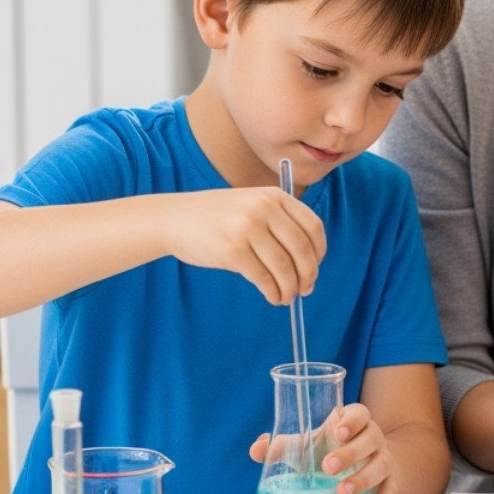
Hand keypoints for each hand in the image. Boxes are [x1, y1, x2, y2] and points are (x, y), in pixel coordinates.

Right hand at [163, 188, 325, 304]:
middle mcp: (264, 208)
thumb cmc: (217, 217)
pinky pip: (263, 277)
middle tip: (307, 289)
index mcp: (275, 196)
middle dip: (308, 274)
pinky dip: (272, 291)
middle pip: (302, 248)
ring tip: (287, 297)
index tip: (316, 266)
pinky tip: (272, 296)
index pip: (313, 226)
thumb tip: (308, 264)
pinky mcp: (232, 250)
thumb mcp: (252, 205)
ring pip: (284, 266)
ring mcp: (248, 228)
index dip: (319, 251)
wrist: (174, 218)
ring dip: (290, 287)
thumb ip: (280, 224)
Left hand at [248, 403, 398, 493]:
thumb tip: (257, 450)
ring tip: (343, 492)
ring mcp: (384, 461)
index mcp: (353, 423)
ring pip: (381, 465)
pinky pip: (391, 491)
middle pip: (370, 439)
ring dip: (363, 478)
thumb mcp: (310, 445)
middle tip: (328, 467)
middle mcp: (373, 439)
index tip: (336, 432)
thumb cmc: (332, 451)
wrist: (369, 465)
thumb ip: (285, 446)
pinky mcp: (391, 483)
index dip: (351, 421)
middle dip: (350, 453)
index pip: (359, 413)